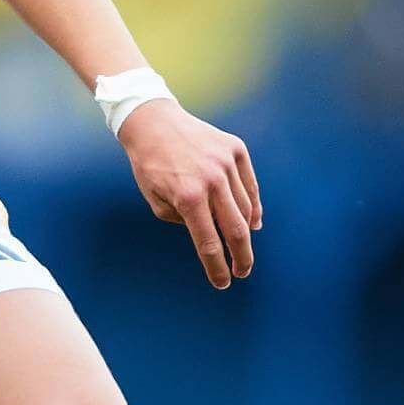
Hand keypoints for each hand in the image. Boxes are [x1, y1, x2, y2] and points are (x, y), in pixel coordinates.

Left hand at [119, 101, 262, 288]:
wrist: (154, 123)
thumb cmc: (150, 166)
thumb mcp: (157, 202)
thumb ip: (184, 222)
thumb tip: (212, 235)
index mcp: (188, 197)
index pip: (208, 243)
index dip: (217, 267)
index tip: (222, 282)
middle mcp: (212, 179)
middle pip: (236, 230)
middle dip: (241, 257)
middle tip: (242, 272)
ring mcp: (227, 162)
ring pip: (246, 208)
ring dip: (246, 232)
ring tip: (242, 247)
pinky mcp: (236, 149)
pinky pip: (250, 186)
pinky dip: (253, 206)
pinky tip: (252, 222)